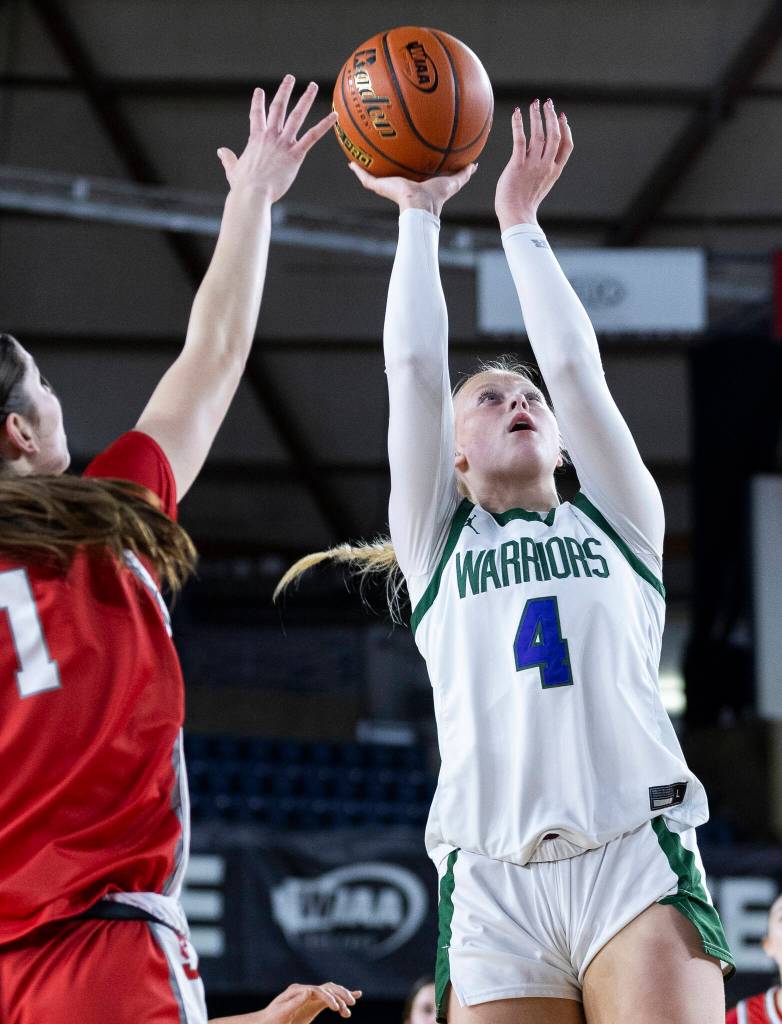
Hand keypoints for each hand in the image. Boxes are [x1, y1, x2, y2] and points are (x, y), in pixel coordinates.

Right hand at [217, 77, 337, 202]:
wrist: (253, 193)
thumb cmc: (243, 186)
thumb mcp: (233, 169)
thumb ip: (228, 158)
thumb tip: (221, 151)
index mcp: (255, 139)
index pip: (256, 115)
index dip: (257, 102)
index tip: (259, 91)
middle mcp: (270, 136)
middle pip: (278, 108)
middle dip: (284, 91)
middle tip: (290, 78)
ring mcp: (283, 143)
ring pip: (297, 116)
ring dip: (306, 99)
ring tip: (313, 86)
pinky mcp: (295, 154)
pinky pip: (312, 136)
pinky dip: (324, 125)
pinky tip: (334, 115)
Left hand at [250, 983, 362, 1023]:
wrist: (266, 1023)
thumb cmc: (272, 1019)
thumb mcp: (281, 1012)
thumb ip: (295, 1002)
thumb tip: (309, 990)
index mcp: (298, 990)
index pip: (317, 990)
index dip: (328, 997)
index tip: (336, 1008)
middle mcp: (305, 990)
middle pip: (327, 987)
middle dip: (340, 995)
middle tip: (349, 1005)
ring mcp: (310, 996)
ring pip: (331, 992)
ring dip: (342, 997)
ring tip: (350, 1007)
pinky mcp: (313, 1003)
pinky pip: (330, 998)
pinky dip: (342, 997)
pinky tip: (356, 995)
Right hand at [348, 161, 476, 216]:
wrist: (420, 204)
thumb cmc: (436, 196)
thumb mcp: (453, 181)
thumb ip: (463, 173)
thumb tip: (475, 164)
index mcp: (412, 184)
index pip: (407, 173)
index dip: (405, 164)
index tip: (403, 153)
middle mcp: (398, 185)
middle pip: (387, 173)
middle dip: (382, 162)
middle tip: (377, 147)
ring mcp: (386, 186)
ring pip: (373, 175)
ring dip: (365, 166)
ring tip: (357, 152)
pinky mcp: (379, 186)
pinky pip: (365, 177)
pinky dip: (357, 170)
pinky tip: (350, 161)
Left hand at [494, 98, 572, 231]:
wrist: (517, 216)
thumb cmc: (524, 204)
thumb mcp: (539, 185)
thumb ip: (540, 169)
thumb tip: (536, 157)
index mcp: (554, 171)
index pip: (567, 145)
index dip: (566, 129)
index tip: (562, 116)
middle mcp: (546, 166)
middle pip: (554, 135)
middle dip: (552, 116)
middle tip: (548, 103)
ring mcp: (533, 165)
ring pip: (539, 134)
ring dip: (537, 116)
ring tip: (534, 104)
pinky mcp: (517, 166)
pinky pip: (520, 140)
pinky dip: (518, 124)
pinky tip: (516, 113)